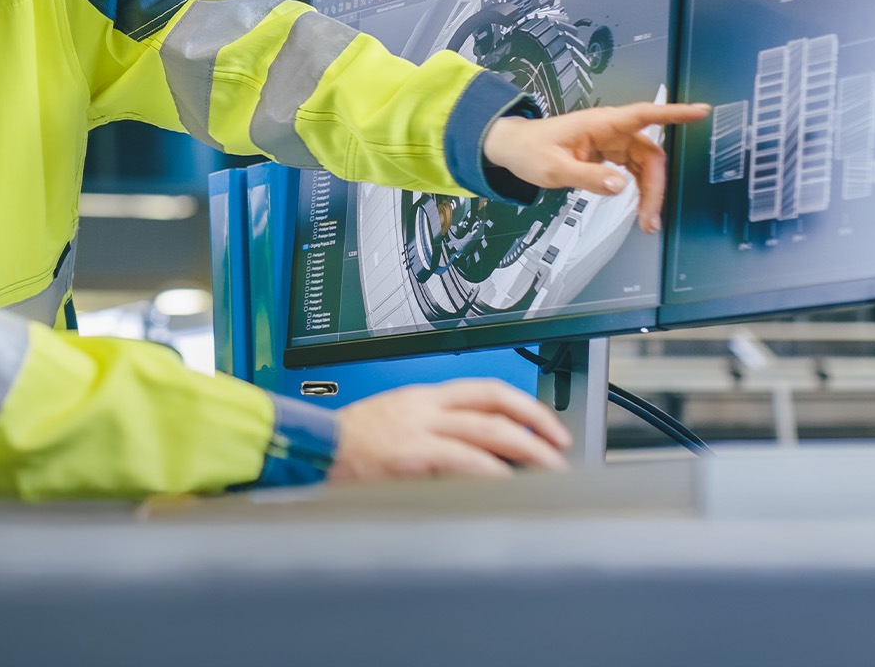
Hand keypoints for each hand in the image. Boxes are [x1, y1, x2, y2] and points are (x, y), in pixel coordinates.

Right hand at [328, 379, 569, 481]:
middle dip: (535, 428)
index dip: (524, 406)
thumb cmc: (351, 444)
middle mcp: (426, 407)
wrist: (315, 448)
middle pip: (494, 407)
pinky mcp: (411, 455)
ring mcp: (420, 429)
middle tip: (559, 451)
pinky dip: (490, 471)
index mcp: (424, 397)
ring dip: (525, 451)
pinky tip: (507, 483)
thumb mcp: (397, 424)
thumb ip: (435, 432)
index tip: (547, 427)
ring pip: (486, 432)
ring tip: (547, 470)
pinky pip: (462, 460)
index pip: (486, 390)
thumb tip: (480, 455)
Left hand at [481, 101, 709, 233]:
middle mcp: (609, 130)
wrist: (512, 148)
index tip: (700, 111)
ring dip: (649, 192)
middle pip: (649, 154)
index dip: (673, 113)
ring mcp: (609, 143)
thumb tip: (621, 186)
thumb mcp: (553, 169)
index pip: (643, 115)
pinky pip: (632, 171)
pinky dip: (638, 190)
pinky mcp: (606, 155)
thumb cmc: (529, 151)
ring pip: (644, 166)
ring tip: (646, 221)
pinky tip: (637, 208)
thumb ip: (587, 177)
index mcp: (600, 124)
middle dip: (656, 185)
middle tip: (650, 218)